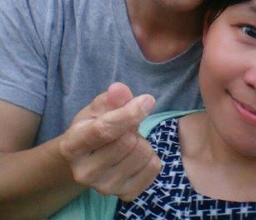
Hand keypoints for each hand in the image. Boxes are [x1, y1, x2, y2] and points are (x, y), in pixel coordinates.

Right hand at [59, 83, 160, 200]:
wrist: (89, 158)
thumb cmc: (94, 126)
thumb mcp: (98, 108)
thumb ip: (111, 99)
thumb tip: (119, 89)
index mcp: (72, 146)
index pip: (105, 130)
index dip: (129, 112)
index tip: (147, 100)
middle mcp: (84, 173)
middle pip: (128, 141)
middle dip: (133, 127)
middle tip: (125, 128)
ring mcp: (104, 188)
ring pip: (143, 153)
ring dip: (142, 141)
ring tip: (129, 141)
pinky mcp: (124, 194)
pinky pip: (154, 168)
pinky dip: (151, 156)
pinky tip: (136, 155)